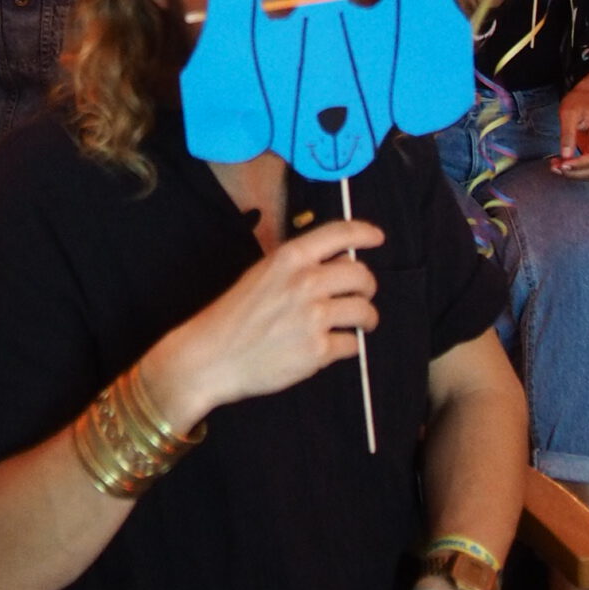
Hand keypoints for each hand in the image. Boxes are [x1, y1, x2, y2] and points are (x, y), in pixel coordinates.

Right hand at [142, 218, 383, 432]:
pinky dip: (347, 346)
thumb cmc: (233, 316)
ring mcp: (313, 317)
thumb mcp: (262, 274)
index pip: (341, 234)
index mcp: (289, 258)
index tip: (376, 238)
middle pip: (362, 275)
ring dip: (366, 318)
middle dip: (367, 287)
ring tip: (358, 324)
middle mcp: (306, 282)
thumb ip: (298, 266)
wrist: (211, 356)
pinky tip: (331, 346)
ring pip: (365, 311)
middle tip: (361, 295)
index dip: (365, 233)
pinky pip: (352, 344)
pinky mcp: (317, 351)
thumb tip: (338, 262)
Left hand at [552, 76, 588, 177]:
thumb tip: (565, 155)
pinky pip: (586, 167)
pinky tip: (560, 164)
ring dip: (574, 173)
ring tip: (554, 166)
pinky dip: (574, 170)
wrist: (585, 98)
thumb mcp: (569, 113)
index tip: (563, 165)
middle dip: (575, 172)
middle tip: (555, 167)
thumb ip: (568, 134)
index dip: (580, 164)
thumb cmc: (579, 103)